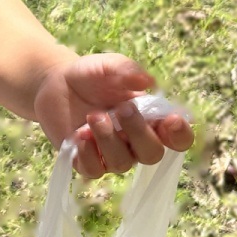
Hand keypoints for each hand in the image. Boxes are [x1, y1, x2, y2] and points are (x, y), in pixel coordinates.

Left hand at [34, 54, 193, 178]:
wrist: (56, 82)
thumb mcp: (110, 65)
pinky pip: (94, 170)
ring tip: (93, 115)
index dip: (180, 135)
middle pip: (152, 154)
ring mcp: (111, 154)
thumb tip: (148, 81)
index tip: (171, 119)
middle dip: (139, 132)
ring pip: (122, 163)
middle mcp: (135, 142)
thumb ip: (128, 71)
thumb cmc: (92, 75)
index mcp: (151, 120)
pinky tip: (79, 135)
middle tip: (123, 108)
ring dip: (109, 139)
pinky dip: (88, 154)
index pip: (178, 139)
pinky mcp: (86, 161)